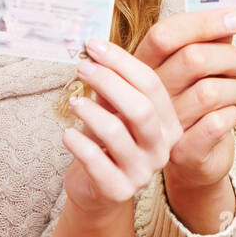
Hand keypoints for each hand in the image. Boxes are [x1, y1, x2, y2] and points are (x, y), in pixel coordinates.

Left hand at [61, 35, 183, 217]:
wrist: (96, 189)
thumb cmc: (106, 143)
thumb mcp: (114, 111)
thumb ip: (111, 85)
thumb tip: (94, 49)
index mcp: (168, 124)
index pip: (151, 85)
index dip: (122, 61)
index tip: (94, 45)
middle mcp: (161, 148)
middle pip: (140, 108)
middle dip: (109, 81)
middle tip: (83, 67)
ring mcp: (142, 173)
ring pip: (116, 132)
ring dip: (90, 111)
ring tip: (73, 102)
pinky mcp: (118, 190)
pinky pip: (95, 160)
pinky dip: (77, 142)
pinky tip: (67, 134)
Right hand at [133, 7, 235, 195]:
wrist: (191, 161)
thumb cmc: (193, 108)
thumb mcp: (193, 70)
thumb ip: (207, 42)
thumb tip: (232, 16)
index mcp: (144, 67)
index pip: (165, 34)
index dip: (205, 22)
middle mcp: (148, 96)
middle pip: (194, 59)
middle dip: (231, 58)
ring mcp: (163, 126)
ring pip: (210, 91)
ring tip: (235, 95)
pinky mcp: (183, 153)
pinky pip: (216, 123)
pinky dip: (232, 115)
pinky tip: (230, 116)